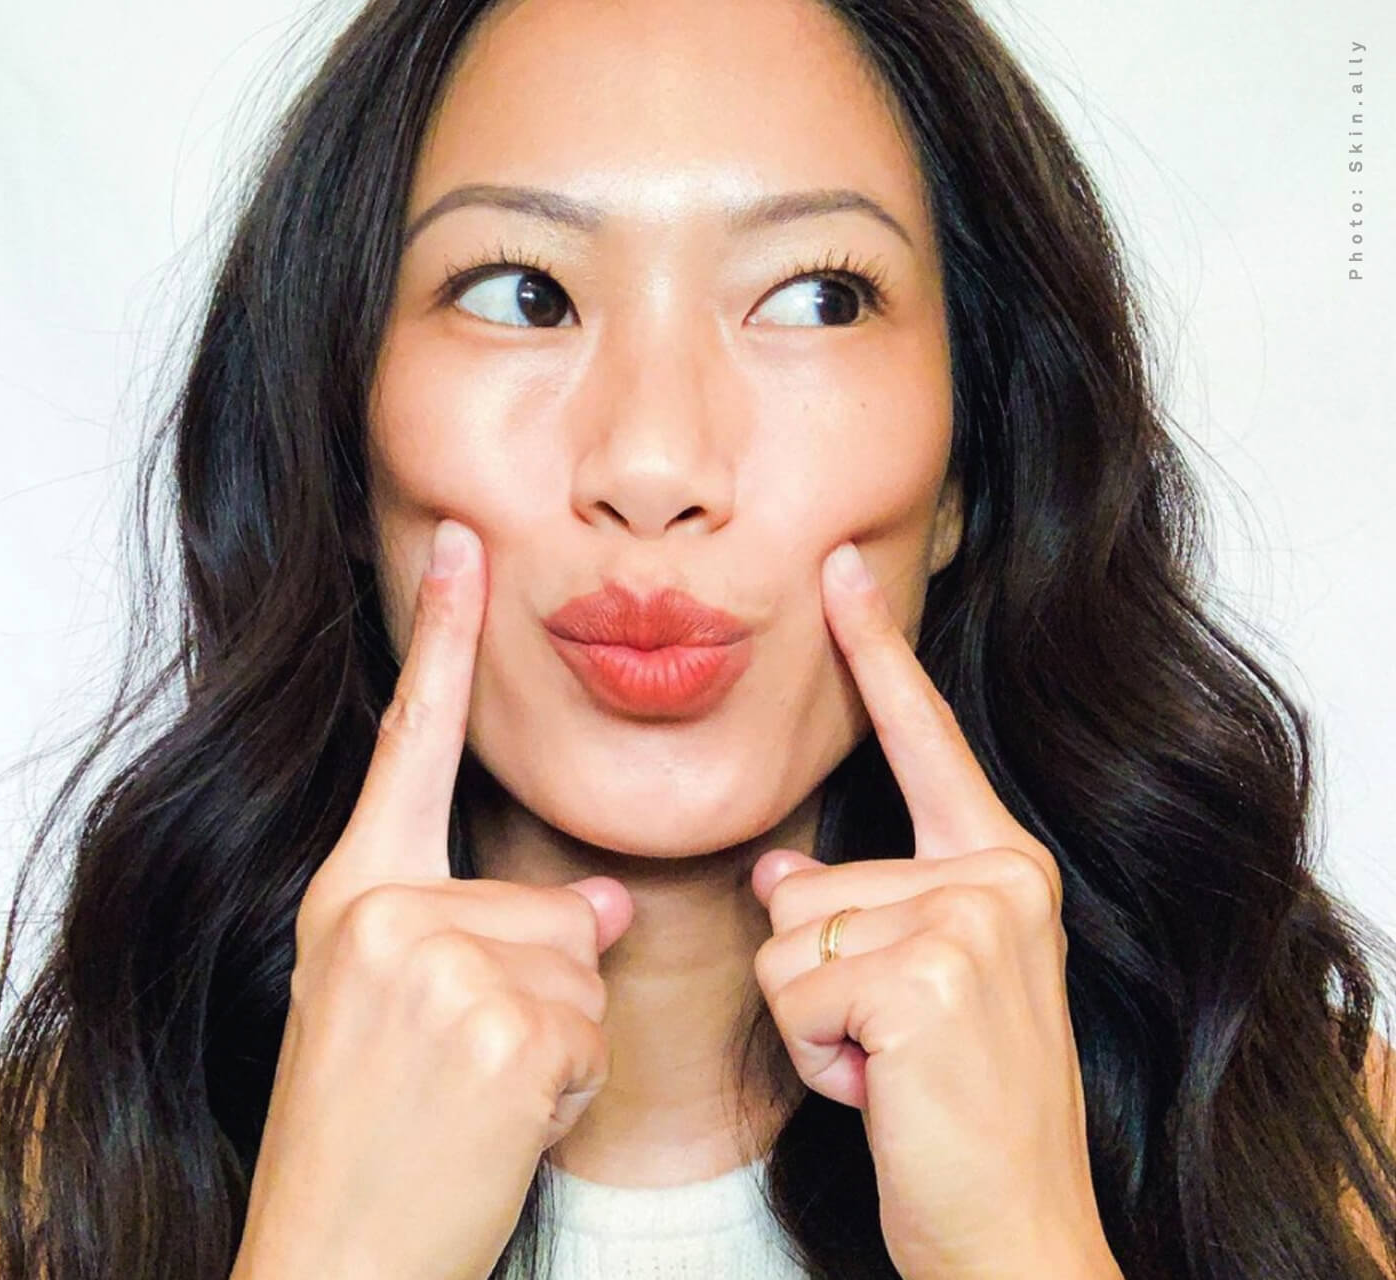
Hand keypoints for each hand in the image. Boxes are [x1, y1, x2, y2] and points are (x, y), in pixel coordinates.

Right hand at [230, 520, 638, 1279]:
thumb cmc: (361, 1144)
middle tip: (459, 1075)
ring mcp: (438, 967)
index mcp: (348, 898)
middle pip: (551, 901)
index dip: (440, 642)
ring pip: (581, 965)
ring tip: (473, 1103)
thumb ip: (470, 936)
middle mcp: (382, 914)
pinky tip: (497, 1123)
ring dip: (558, 1045)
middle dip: (544, 992)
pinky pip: (591, 1024)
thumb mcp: (388, 1014)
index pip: (405, 751)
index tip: (466, 542)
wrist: (330, 1252)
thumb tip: (600, 911)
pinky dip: (567, 1085)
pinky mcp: (501, 1027)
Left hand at [744, 542, 1116, 1278]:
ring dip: (814, 1022)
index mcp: (999, 870)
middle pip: (801, 882)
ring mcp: (968, 924)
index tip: (836, 565)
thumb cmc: (949, 1116)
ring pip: (785, 935)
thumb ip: (858, 915)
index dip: (874, 653)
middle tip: (892, 1050)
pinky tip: (883, 1087)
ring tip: (889, 1068)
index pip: (921, 743)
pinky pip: (790, 990)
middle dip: (816, 982)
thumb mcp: (906, 996)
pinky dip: (817, 1056)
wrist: (1007, 1226)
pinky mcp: (925, 976)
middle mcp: (995, 880)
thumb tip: (780, 870)